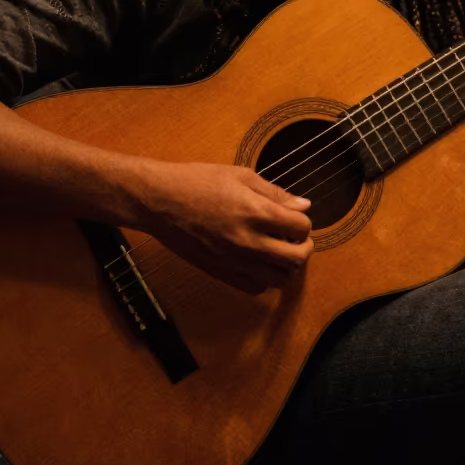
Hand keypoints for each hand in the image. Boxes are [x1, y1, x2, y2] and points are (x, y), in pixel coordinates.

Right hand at [135, 161, 312, 294]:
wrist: (161, 201)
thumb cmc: (198, 182)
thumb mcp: (241, 176)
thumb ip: (275, 193)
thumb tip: (303, 205)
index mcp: (256, 212)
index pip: (301, 227)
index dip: (303, 221)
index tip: (294, 216)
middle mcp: (249, 241)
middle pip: (296, 258)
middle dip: (303, 247)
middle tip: (296, 238)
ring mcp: (234, 261)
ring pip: (279, 279)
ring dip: (286, 266)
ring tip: (279, 250)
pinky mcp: (220, 273)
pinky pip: (255, 288)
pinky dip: (265, 279)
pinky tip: (260, 262)